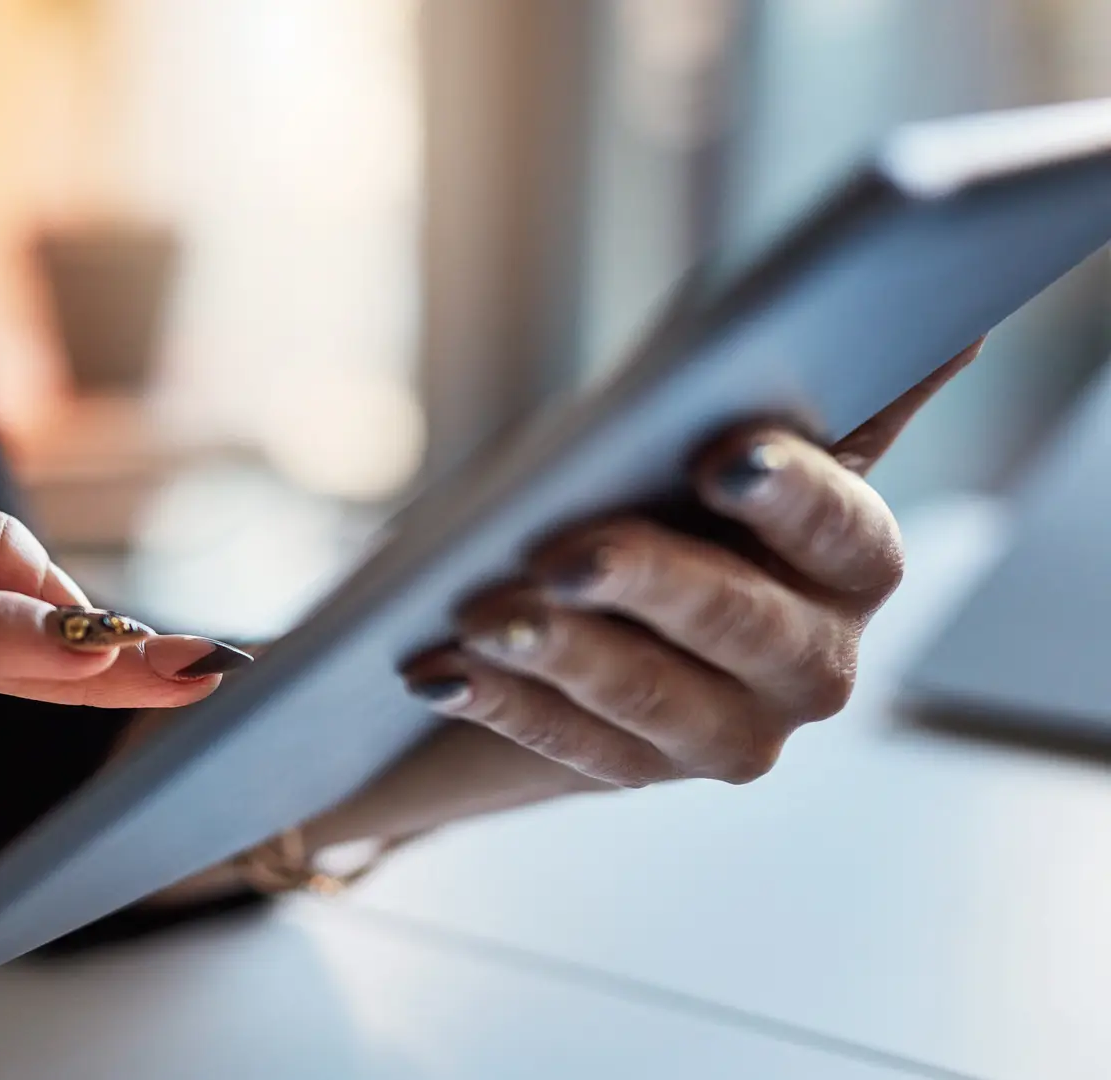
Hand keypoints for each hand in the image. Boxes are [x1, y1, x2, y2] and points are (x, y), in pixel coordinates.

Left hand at [384, 342, 980, 803]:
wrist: (564, 590)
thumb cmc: (639, 479)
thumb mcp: (680, 426)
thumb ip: (756, 380)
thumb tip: (906, 316)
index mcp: (850, 558)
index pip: (845, 530)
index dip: (793, 495)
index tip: (725, 453)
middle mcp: (814, 658)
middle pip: (748, 625)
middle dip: (654, 583)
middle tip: (566, 554)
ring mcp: (734, 730)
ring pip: (656, 698)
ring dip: (564, 654)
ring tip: (482, 615)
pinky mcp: (640, 769)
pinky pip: (570, 744)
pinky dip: (501, 701)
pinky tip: (438, 670)